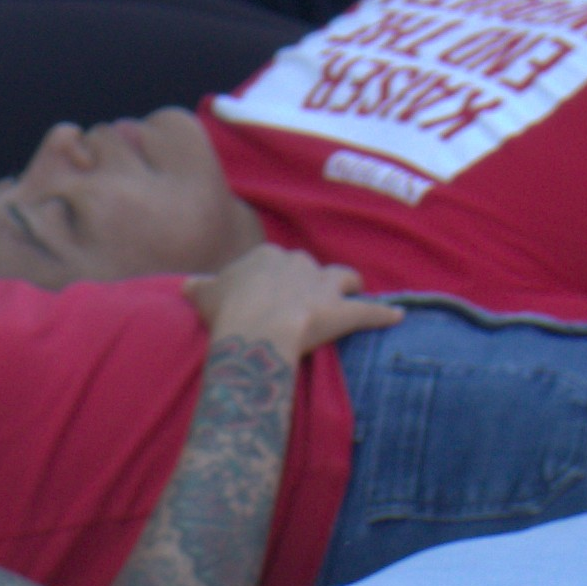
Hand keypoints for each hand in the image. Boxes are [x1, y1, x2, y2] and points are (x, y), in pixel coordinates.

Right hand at [190, 244, 396, 358]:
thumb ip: (200, 288)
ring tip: (353, 290)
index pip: (274, 261)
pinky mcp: (344, 312)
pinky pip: (370, 312)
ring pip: (343, 277)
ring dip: (349, 284)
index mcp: (266, 256)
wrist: (255, 329)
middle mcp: (298, 264)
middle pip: (308, 266)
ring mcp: (323, 286)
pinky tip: (398, 317)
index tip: (268, 293)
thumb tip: (188, 285)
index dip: (272, 277)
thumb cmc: (226, 312)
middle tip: (303, 297)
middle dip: (308, 279)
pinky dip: (384, 314)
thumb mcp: (203, 295)